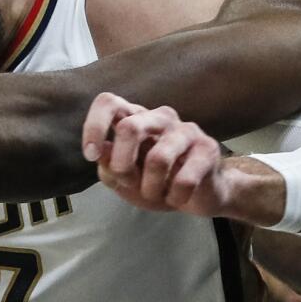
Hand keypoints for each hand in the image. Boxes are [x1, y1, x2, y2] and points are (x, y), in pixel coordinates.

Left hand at [81, 92, 231, 215]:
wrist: (202, 195)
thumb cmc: (158, 183)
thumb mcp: (126, 180)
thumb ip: (109, 166)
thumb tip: (102, 151)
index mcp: (136, 118)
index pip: (109, 103)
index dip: (94, 126)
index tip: (92, 155)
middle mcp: (160, 117)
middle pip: (130, 127)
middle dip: (123, 165)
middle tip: (129, 183)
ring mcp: (186, 130)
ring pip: (157, 159)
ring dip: (151, 189)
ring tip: (156, 194)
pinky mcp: (208, 148)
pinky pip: (184, 180)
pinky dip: (175, 198)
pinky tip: (178, 198)